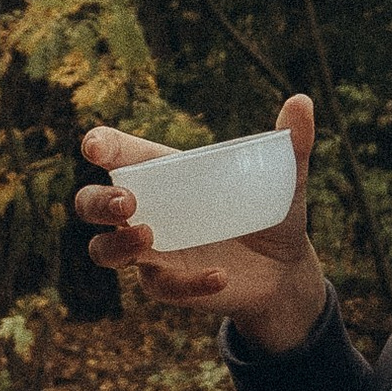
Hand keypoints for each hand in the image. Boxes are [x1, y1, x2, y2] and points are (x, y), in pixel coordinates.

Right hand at [75, 95, 325, 350]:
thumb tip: (302, 103)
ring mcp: (152, 250)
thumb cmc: (270, 211)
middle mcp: (147, 210)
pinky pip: (162, 287)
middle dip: (97, 202)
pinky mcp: (168, 285)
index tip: (95, 146)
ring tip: (149, 235)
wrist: (284, 268)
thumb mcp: (286, 178)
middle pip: (90, 205)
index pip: (119, 154)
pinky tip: (220, 275)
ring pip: (103, 251)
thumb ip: (291, 143)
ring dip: (117, 245)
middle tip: (127, 203)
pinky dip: (188, 282)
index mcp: (165, 173)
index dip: (101, 146)